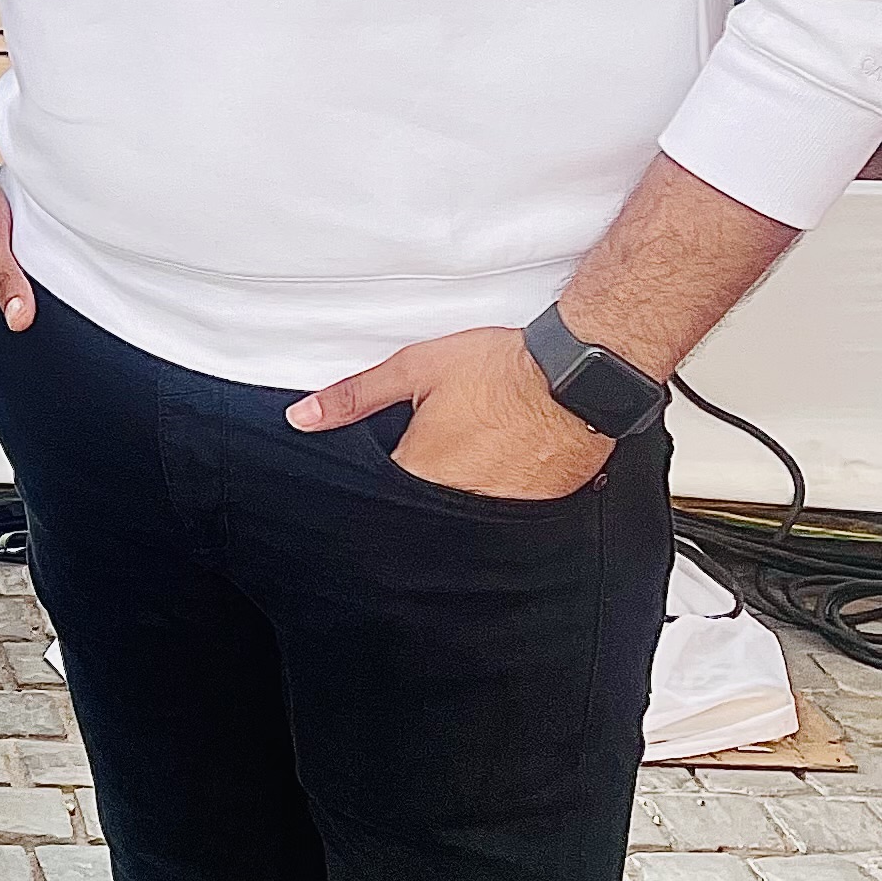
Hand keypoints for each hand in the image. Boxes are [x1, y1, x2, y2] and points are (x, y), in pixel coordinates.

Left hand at [289, 323, 610, 501]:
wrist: (579, 374)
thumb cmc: (501, 368)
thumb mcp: (415, 370)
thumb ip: (354, 397)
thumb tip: (302, 418)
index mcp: (422, 471)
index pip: (381, 496)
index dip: (382, 478)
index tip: (394, 460)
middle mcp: (459, 501)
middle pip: (423, 507)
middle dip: (424, 483)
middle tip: (446, 444)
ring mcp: (502, 510)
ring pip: (464, 512)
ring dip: (462, 489)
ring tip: (478, 448)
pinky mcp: (537, 509)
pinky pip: (504, 510)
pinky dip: (500, 491)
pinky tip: (505, 461)